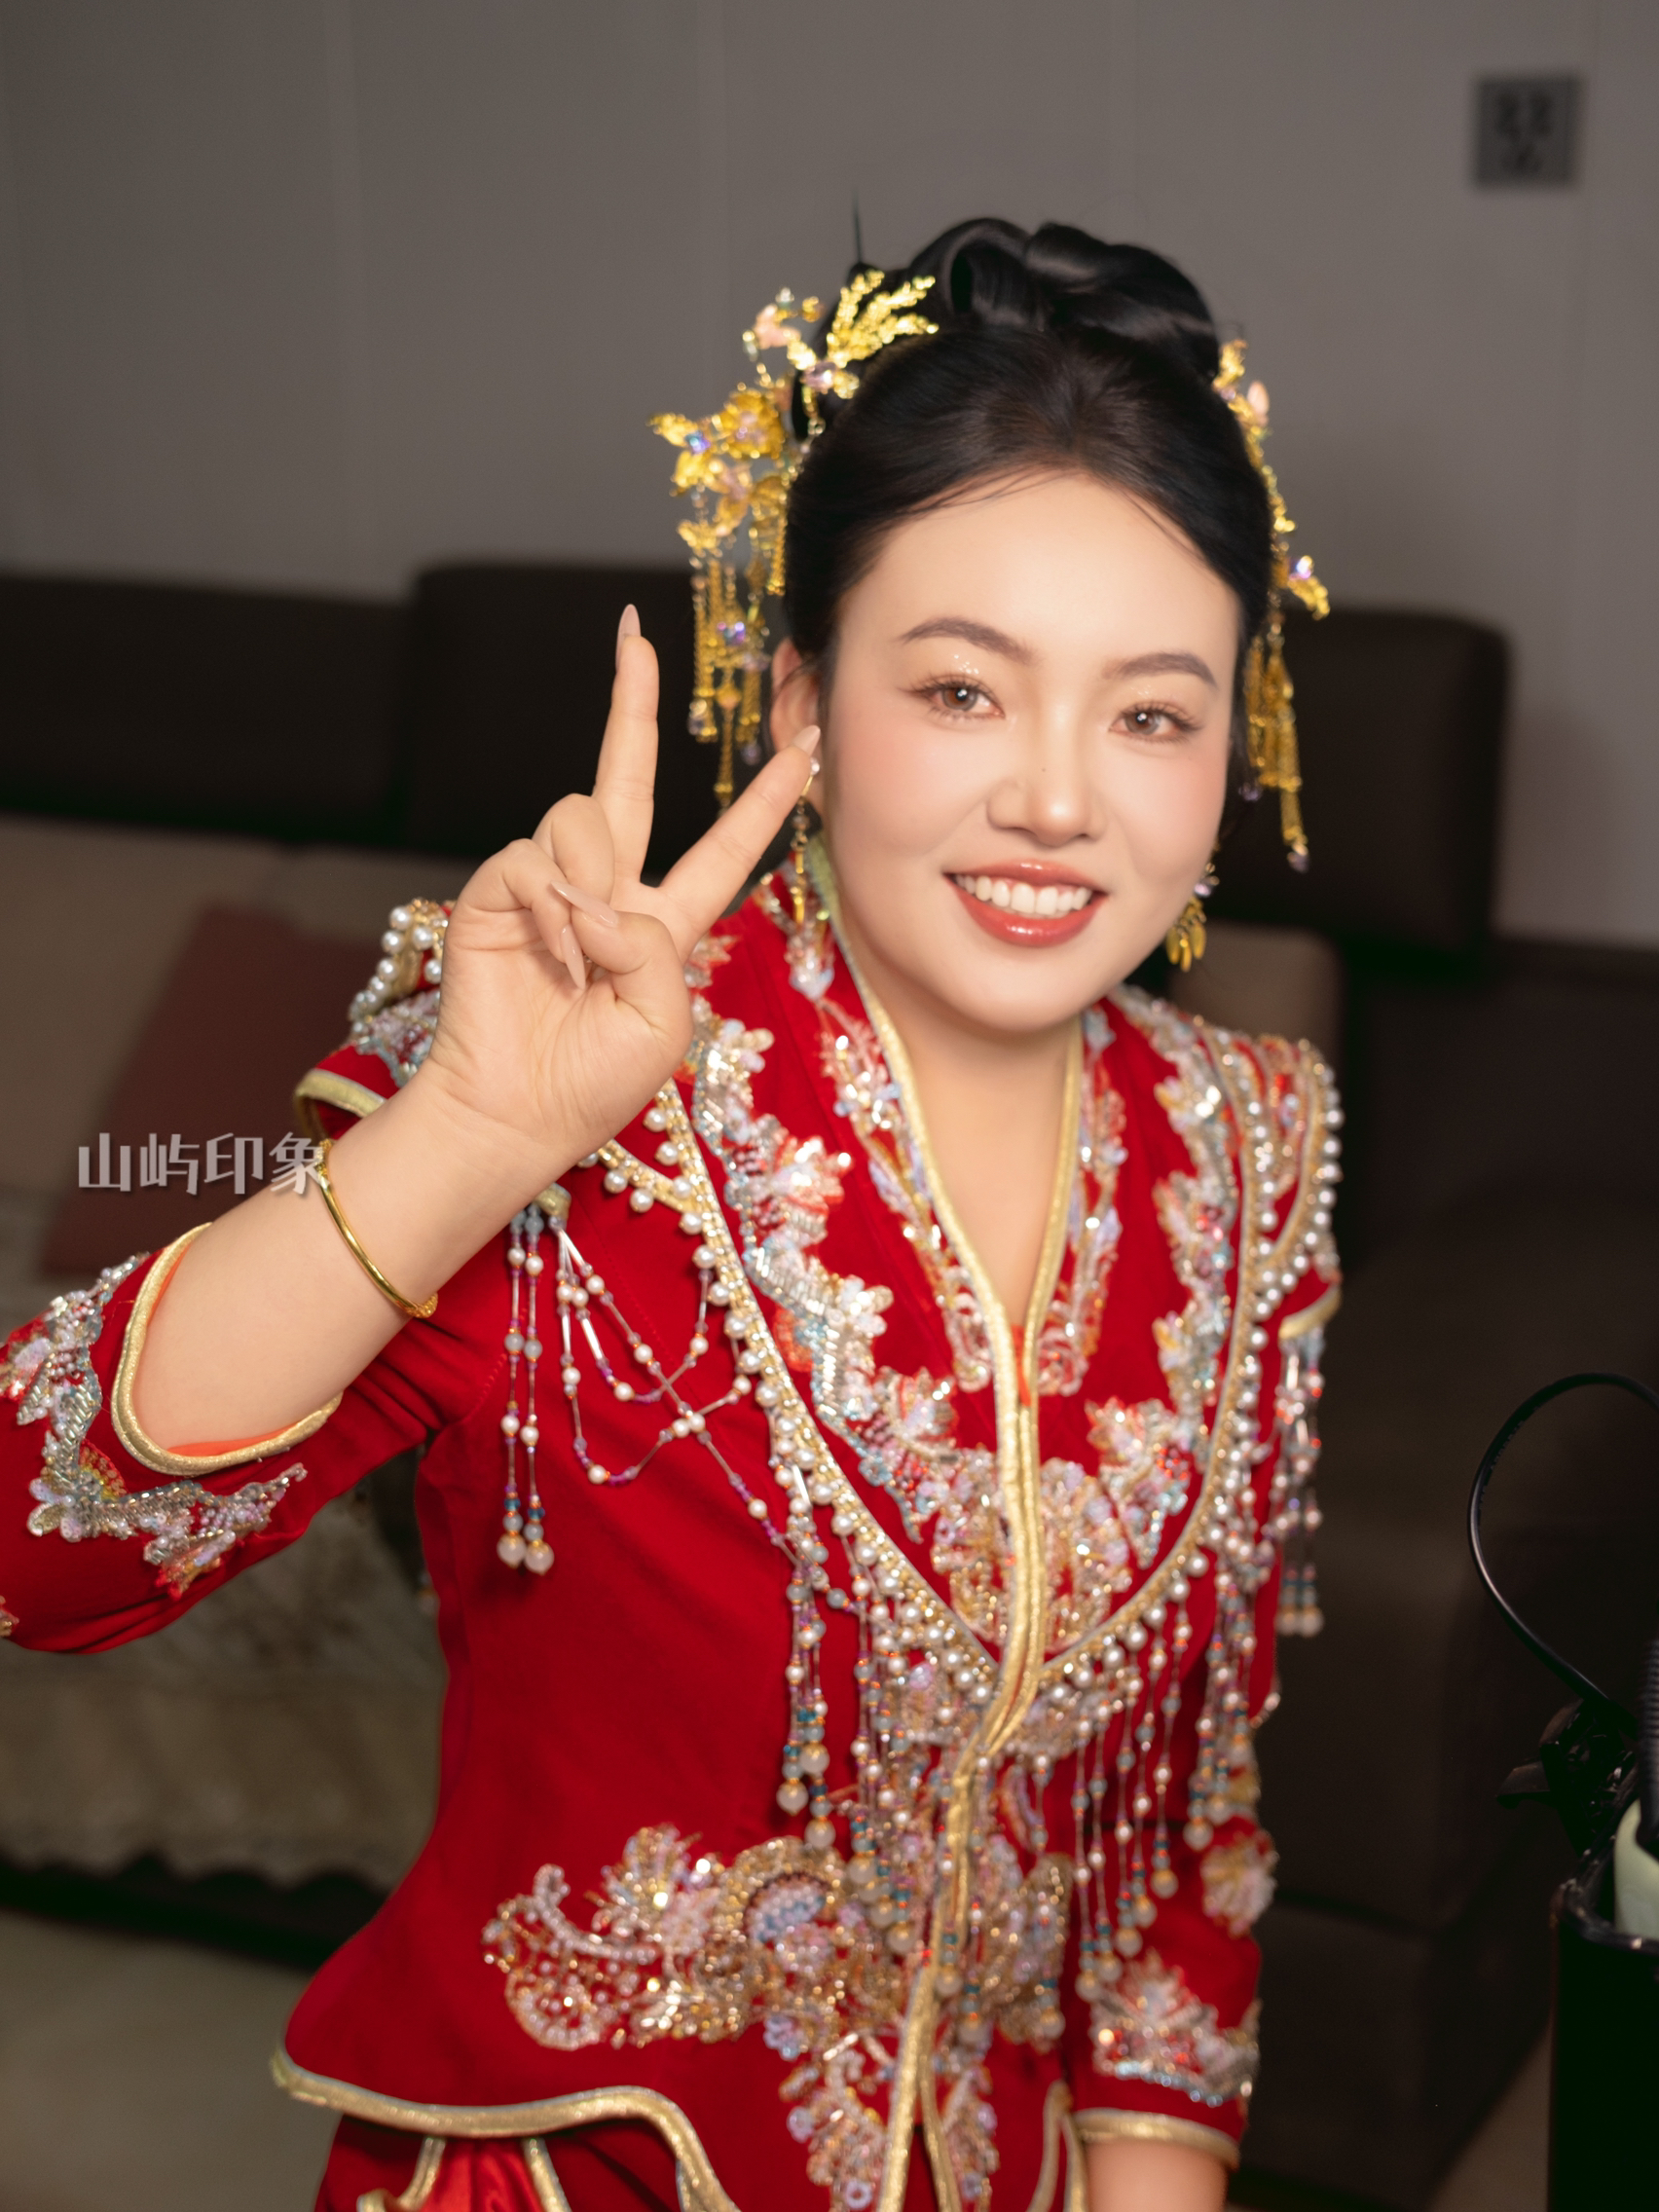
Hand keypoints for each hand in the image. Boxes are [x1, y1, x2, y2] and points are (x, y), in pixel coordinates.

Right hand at [421, 606, 817, 1184]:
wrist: (512, 1113)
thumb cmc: (592, 1084)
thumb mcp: (661, 1021)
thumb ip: (654, 946)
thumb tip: (594, 894)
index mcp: (662, 925)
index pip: (722, 850)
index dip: (763, 802)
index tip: (806, 748)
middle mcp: (607, 891)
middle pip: (625, 777)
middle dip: (631, 702)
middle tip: (634, 633)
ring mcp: (550, 885)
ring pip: (584, 817)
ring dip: (593, 886)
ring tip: (578, 960)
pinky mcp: (498, 888)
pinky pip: (536, 857)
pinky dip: (550, 906)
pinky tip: (547, 953)